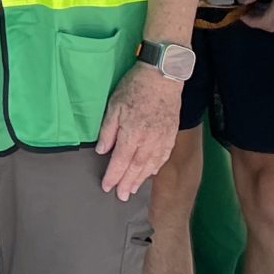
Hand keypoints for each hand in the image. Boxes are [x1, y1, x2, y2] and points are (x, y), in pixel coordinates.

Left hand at [95, 63, 176, 199]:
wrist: (163, 76)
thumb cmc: (134, 88)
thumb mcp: (114, 105)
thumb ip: (108, 130)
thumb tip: (102, 151)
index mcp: (131, 135)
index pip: (120, 162)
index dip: (113, 176)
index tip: (107, 187)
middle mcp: (147, 142)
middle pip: (135, 168)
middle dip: (127, 184)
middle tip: (121, 197)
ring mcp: (161, 140)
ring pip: (150, 165)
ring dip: (141, 180)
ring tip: (133, 190)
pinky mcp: (170, 135)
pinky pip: (163, 157)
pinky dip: (155, 168)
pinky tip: (150, 173)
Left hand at [237, 0, 273, 32]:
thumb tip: (242, 1)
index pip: (266, 22)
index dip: (251, 21)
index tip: (241, 13)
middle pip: (270, 26)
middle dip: (255, 22)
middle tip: (245, 12)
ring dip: (261, 19)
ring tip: (250, 8)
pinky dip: (267, 16)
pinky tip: (261, 6)